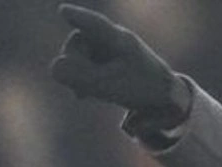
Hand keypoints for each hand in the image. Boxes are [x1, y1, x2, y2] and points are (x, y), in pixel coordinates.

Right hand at [50, 3, 189, 120]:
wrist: (167, 100)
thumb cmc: (141, 89)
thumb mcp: (109, 86)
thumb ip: (81, 77)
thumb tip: (54, 67)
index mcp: (121, 40)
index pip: (95, 24)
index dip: (78, 17)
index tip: (63, 11)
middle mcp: (116, 40)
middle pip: (80, 41)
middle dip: (73, 61)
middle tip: (78, 86)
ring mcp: (113, 50)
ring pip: (83, 54)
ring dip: (78, 72)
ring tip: (82, 94)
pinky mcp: (113, 63)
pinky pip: (89, 64)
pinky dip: (85, 78)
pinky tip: (83, 95)